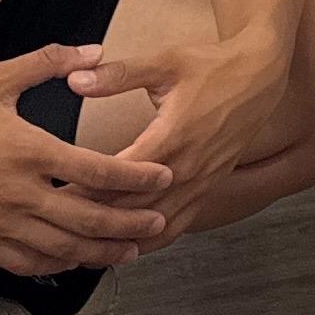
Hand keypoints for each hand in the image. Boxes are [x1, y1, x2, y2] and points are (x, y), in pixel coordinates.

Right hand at [0, 45, 171, 277]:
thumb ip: (49, 62)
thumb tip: (95, 50)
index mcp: (27, 151)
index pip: (95, 171)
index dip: (135, 178)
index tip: (164, 178)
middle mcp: (18, 194)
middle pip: (87, 219)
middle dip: (129, 223)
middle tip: (162, 221)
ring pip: (62, 249)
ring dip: (102, 252)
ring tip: (133, 249)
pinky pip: (28, 263)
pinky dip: (60, 265)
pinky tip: (79, 260)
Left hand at [66, 26, 288, 237]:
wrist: (260, 75)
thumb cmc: (213, 66)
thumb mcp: (165, 62)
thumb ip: (119, 74)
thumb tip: (75, 79)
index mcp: (172, 136)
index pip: (119, 175)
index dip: (85, 188)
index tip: (54, 194)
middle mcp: (187, 167)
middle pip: (133, 208)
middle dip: (94, 218)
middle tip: (58, 227)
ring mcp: (201, 181)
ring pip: (156, 225)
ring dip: (121, 239)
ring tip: (86, 253)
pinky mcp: (210, 186)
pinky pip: (180, 225)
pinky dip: (154, 241)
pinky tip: (132, 249)